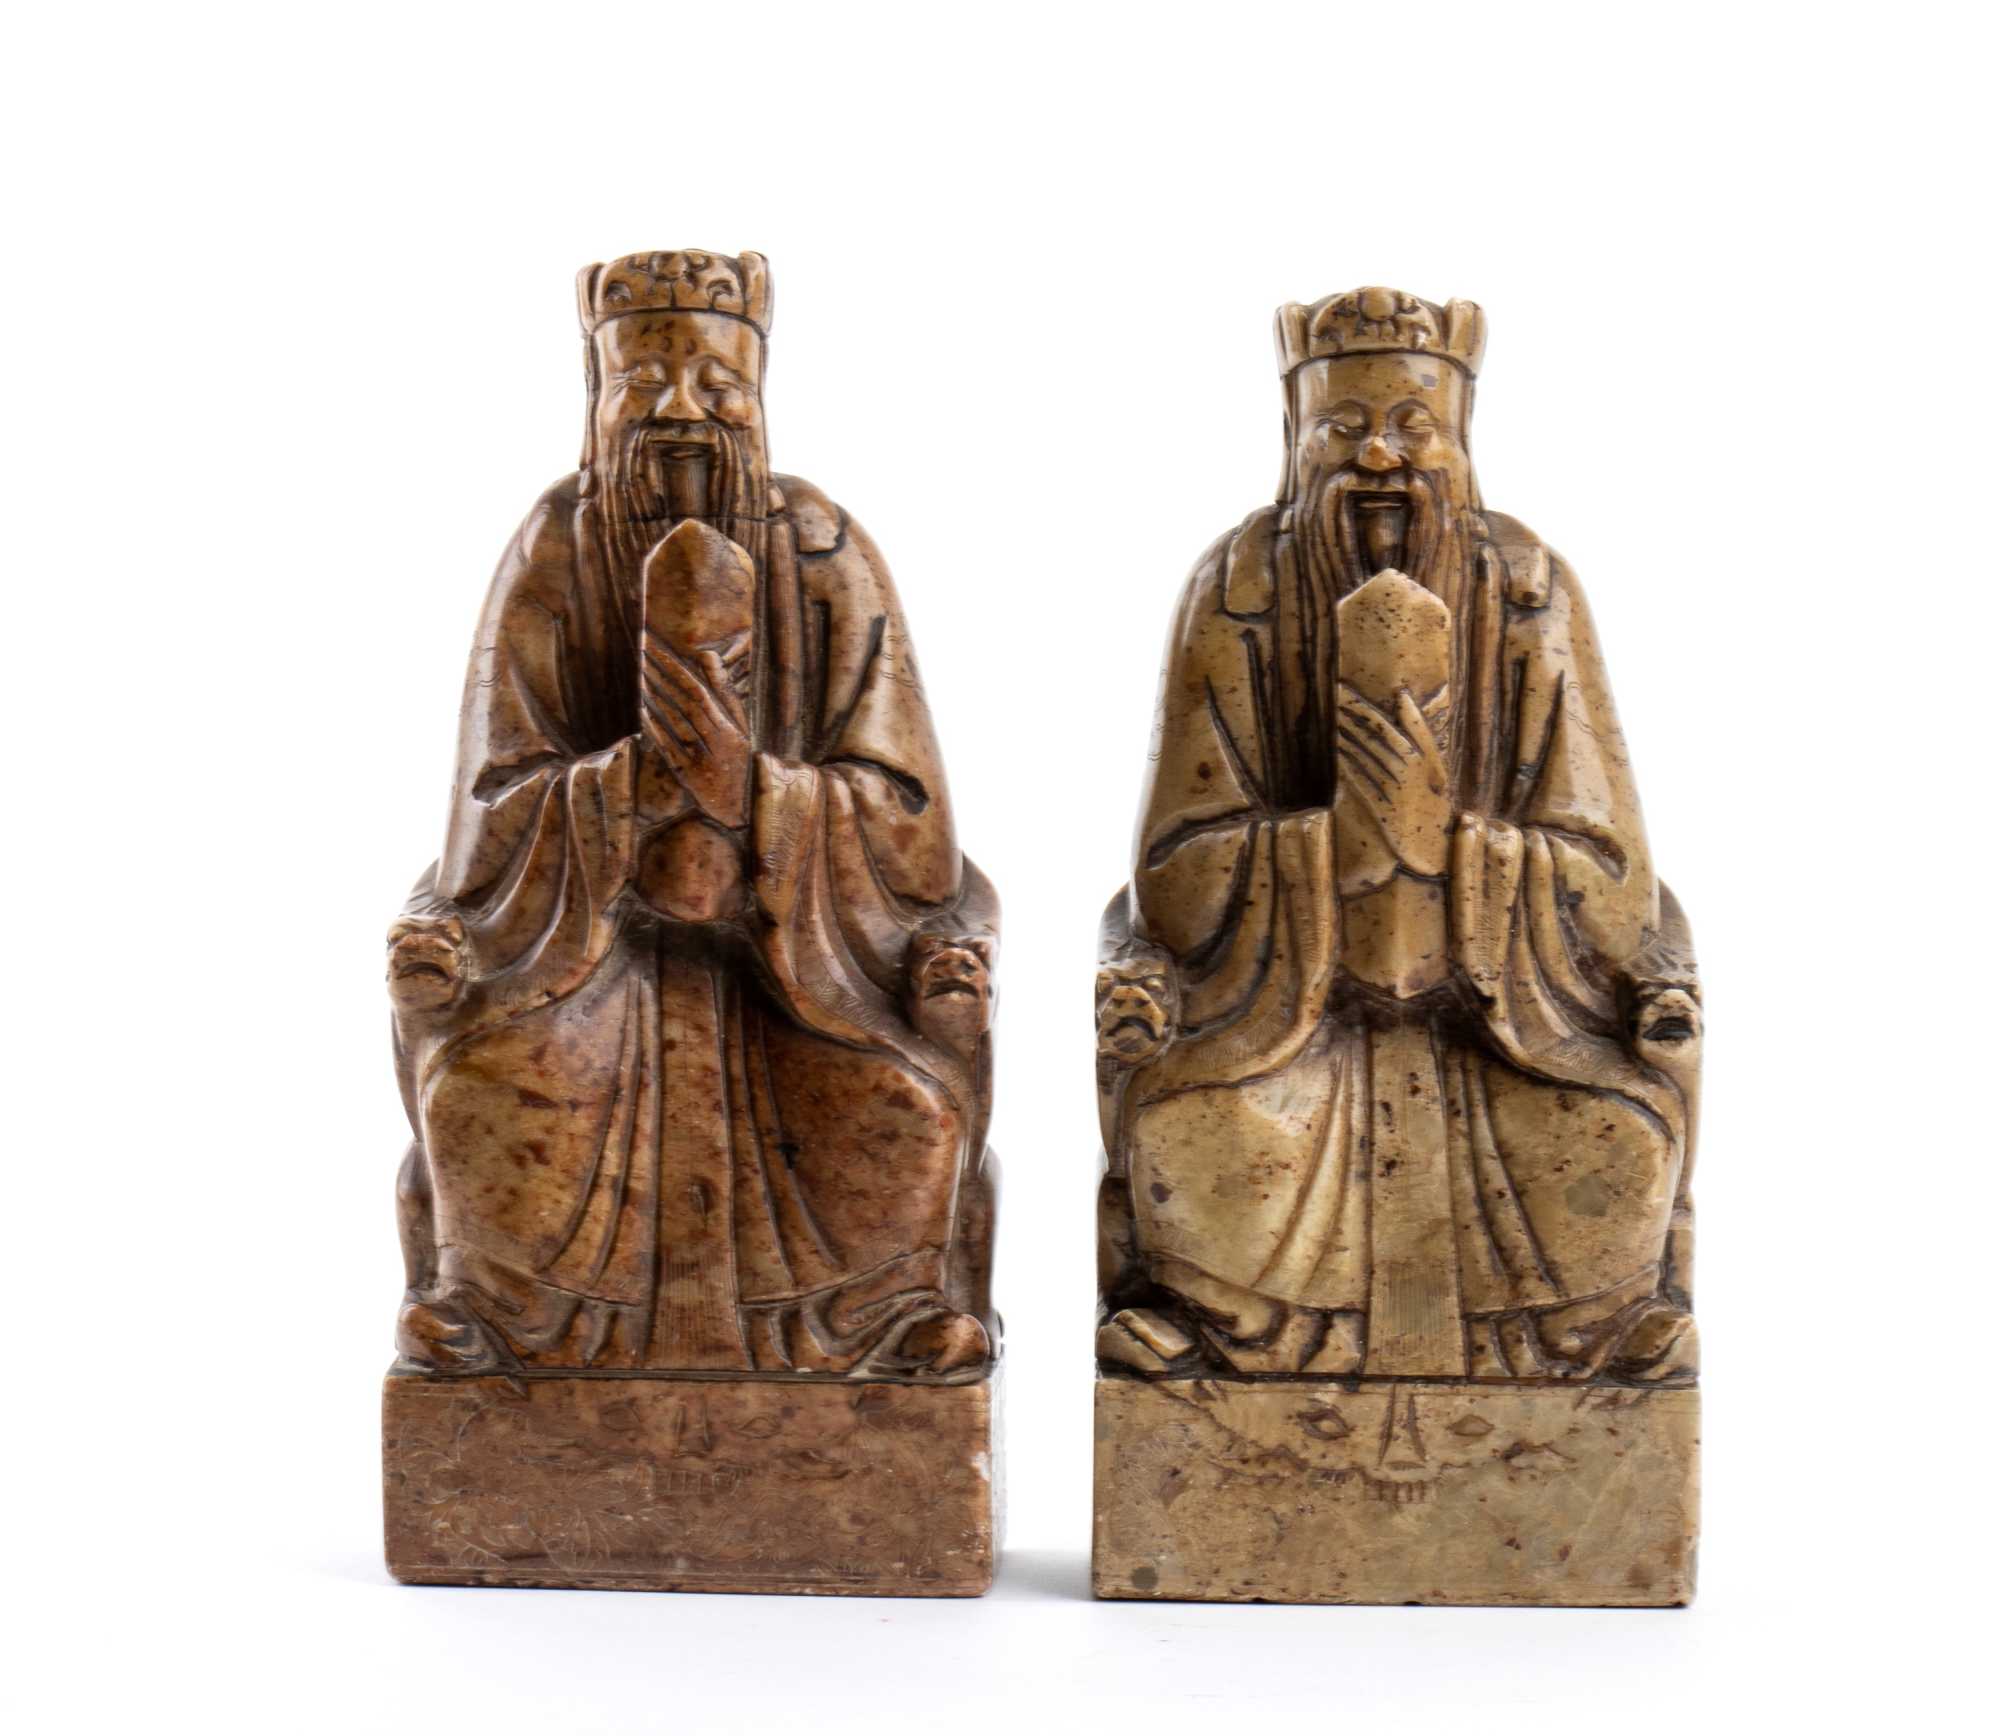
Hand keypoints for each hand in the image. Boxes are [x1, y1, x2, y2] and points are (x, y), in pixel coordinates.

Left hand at [640, 642, 752, 828]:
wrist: (744, 806)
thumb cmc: (740, 757)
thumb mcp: (741, 724)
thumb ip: (723, 690)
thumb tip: (707, 655)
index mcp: (730, 729)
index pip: (699, 692)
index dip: (677, 670)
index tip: (658, 650)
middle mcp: (715, 743)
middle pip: (683, 704)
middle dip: (661, 677)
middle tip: (642, 654)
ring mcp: (700, 761)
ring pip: (674, 723)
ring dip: (655, 698)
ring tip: (639, 674)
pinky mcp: (687, 777)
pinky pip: (668, 748)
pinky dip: (654, 728)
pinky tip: (641, 709)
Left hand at [1335, 683, 1450, 876]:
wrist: (1436, 839)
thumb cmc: (1433, 793)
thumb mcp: (1433, 759)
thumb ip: (1417, 727)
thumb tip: (1401, 694)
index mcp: (1419, 755)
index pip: (1382, 722)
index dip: (1359, 705)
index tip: (1340, 688)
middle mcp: (1406, 770)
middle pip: (1370, 736)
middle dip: (1348, 715)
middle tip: (1330, 697)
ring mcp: (1393, 789)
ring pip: (1362, 755)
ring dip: (1344, 735)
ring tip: (1330, 718)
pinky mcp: (1382, 809)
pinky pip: (1360, 781)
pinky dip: (1346, 764)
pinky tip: (1334, 750)